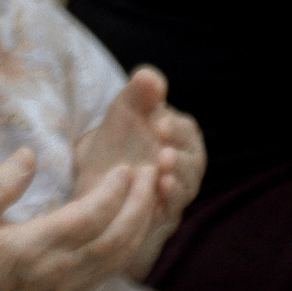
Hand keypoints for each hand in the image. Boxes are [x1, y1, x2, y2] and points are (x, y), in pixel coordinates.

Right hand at [0, 146, 161, 290]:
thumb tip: (29, 154)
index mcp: (33, 247)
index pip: (88, 218)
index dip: (112, 192)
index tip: (126, 167)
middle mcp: (59, 270)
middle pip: (115, 238)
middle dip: (139, 205)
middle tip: (151, 173)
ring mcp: (71, 286)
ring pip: (120, 256)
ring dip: (141, 223)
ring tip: (150, 191)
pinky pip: (113, 268)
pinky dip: (132, 243)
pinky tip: (136, 220)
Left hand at [74, 66, 204, 272]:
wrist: (98, 180)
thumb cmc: (119, 141)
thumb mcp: (124, 112)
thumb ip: (138, 93)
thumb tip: (149, 77)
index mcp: (181, 136)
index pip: (187, 131)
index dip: (175, 129)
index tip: (158, 125)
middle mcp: (186, 164)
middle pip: (193, 161)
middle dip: (180, 157)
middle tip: (163, 154)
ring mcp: (178, 190)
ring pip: (187, 187)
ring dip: (176, 180)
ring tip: (161, 173)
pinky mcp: (165, 213)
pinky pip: (173, 210)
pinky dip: (166, 203)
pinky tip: (155, 196)